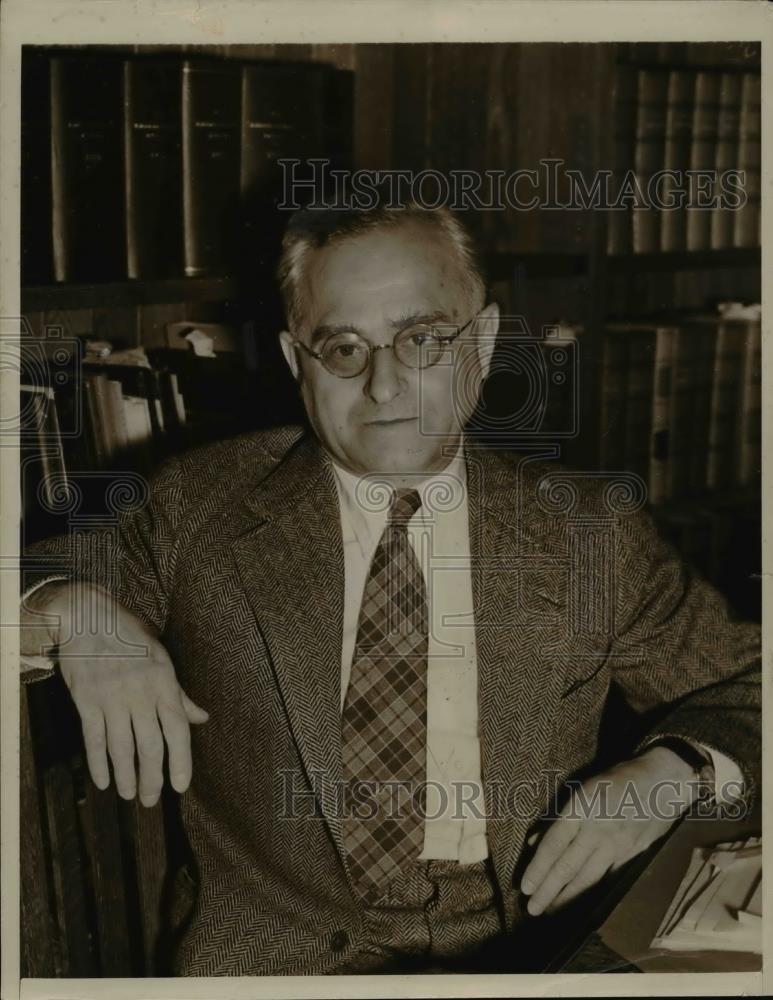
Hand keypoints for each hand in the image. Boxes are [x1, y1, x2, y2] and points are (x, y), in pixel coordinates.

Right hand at [22, 581, 207, 806]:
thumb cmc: (129, 636)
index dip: (181, 761)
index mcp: (163, 683)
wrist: (87, 617)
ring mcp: (112, 698)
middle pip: (150, 745)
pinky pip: (94, 739)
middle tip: (152, 800)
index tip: (180, 786)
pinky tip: (103, 781)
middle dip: (153, 777)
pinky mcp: (86, 701)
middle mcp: (140, 694)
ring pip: (122, 747)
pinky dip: (98, 763)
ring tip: (130, 795)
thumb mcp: (161, 657)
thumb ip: (179, 694)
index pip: (178, 729)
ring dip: (127, 776)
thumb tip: (201, 718)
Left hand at [520, 747, 697, 915]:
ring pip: (587, 877)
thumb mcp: (584, 787)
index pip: (554, 845)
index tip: (524, 887)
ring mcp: (617, 845)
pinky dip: (591, 890)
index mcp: (582, 808)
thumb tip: (535, 842)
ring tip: (550, 910)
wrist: (664, 781)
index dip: (538, 868)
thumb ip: (559, 816)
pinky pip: (606, 876)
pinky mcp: (633, 855)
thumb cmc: (618, 778)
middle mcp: (598, 830)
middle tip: (531, 909)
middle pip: (568, 866)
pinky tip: (580, 900)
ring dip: (566, 897)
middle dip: (548, 890)